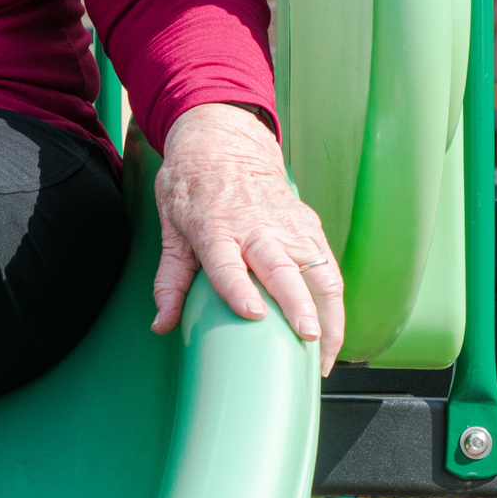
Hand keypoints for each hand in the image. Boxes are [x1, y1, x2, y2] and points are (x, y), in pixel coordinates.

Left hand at [151, 102, 343, 373]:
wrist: (224, 144)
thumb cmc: (192, 189)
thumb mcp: (170, 228)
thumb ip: (169, 280)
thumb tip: (161, 325)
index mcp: (214, 228)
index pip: (226, 263)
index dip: (239, 289)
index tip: (253, 314)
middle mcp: (254, 227)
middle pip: (280, 268)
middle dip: (298, 304)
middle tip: (308, 337)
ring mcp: (287, 226)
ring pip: (317, 270)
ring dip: (328, 312)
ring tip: (326, 353)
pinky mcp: (309, 226)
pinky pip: (328, 266)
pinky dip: (335, 302)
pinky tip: (332, 331)